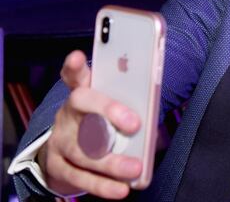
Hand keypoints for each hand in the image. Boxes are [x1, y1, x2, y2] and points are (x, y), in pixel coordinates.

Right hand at [39, 51, 142, 198]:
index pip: (76, 75)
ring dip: (110, 161)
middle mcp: (68, 112)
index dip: (75, 67)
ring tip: (134, 168)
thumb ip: (131, 104)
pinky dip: (102, 185)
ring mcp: (59, 139)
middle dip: (108, 111)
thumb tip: (154, 115)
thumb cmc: (101, 123)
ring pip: (81, 148)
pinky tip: (121, 190)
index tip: (78, 57)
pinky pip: (78, 176)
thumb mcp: (114, 107)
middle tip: (134, 123)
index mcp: (83, 92)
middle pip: (81, 104)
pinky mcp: (57, 165)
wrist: (68, 151)